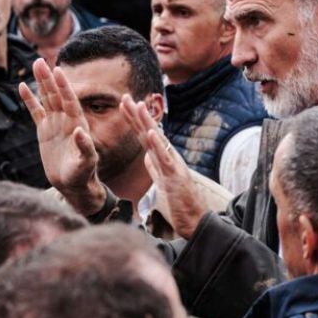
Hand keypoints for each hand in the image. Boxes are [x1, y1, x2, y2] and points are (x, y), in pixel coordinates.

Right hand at [19, 58, 105, 215]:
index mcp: (78, 124)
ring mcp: (55, 124)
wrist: (73, 184)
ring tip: (36, 64)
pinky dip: (30, 100)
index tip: (57, 71)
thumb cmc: (83, 174)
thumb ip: (85, 148)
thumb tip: (80, 131)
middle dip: (49, 78)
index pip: (70, 101)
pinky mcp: (44, 131)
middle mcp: (67, 120)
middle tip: (40, 60)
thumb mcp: (86, 163)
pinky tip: (23, 86)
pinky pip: (36, 112)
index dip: (64, 87)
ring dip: (41, 82)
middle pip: (56, 95)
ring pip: (46, 99)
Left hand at [120, 94, 207, 238]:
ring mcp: (172, 165)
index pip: (145, 136)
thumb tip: (146, 157)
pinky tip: (150, 133)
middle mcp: (168, 157)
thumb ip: (155, 168)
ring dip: (147, 122)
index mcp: (162, 159)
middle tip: (124, 96)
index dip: (134, 120)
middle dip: (136, 114)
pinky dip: (157, 144)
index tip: (123, 104)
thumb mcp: (162, 183)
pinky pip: (164, 158)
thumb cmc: (179, 203)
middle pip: (149, 132)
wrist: (194, 220)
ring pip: (158, 140)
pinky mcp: (175, 176)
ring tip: (138, 105)